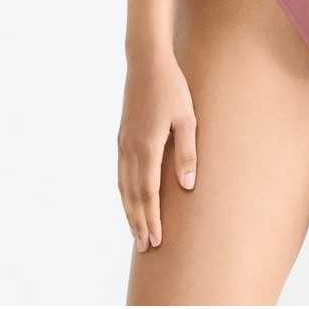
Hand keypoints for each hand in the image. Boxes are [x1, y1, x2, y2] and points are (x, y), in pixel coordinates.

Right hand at [117, 53, 197, 252]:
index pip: (148, 193)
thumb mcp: (187, 119)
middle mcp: (130, 150)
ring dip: (129, 211)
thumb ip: (186, 153)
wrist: (146, 62)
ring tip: (136, 231)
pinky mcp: (122, 137)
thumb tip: (188, 187)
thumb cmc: (172, 87)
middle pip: (132, 195)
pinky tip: (129, 199)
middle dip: (139, 222)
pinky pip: (121, 173)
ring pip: (123, 186)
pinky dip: (124, 192)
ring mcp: (123, 143)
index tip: (156, 240)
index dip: (152, 219)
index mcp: (146, 147)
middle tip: (146, 247)